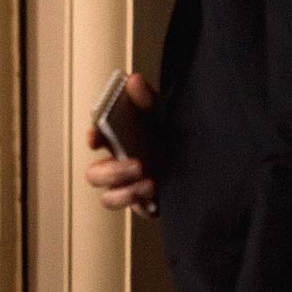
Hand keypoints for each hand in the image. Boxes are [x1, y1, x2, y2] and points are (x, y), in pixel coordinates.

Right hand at [83, 72, 157, 215]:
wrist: (199, 159)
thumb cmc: (168, 136)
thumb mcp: (159, 116)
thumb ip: (146, 100)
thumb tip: (134, 81)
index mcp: (115, 142)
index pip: (95, 139)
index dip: (92, 138)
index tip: (96, 138)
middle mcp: (116, 167)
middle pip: (95, 175)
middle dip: (112, 172)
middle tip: (137, 165)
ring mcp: (127, 187)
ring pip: (109, 198)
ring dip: (124, 193)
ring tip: (150, 183)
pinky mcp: (143, 204)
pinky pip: (135, 210)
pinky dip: (143, 204)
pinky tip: (157, 194)